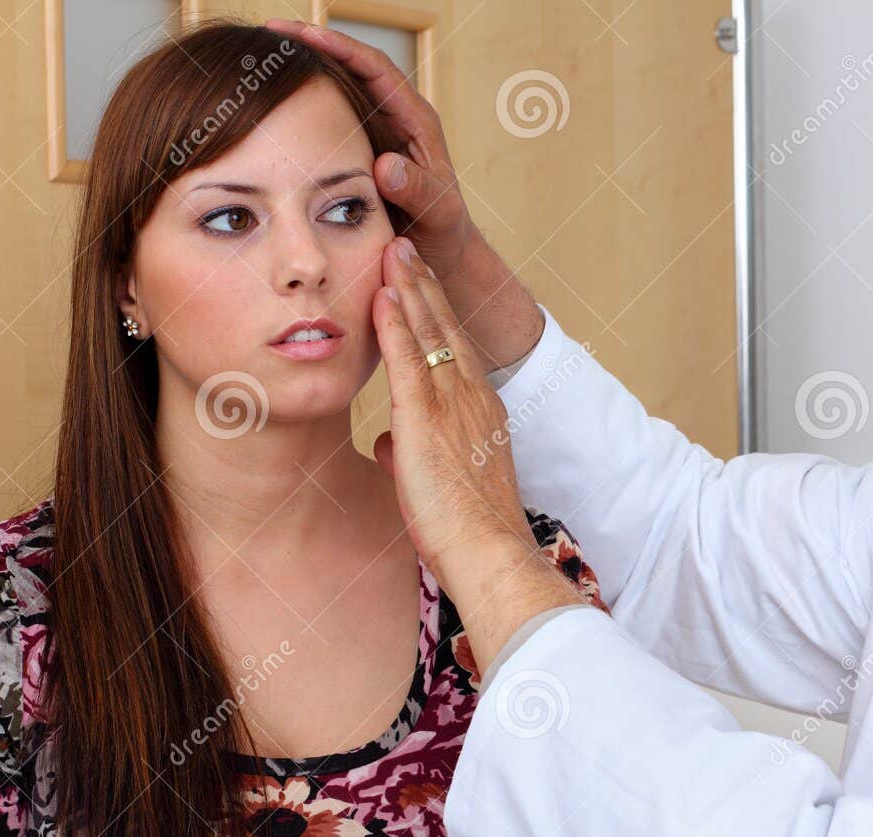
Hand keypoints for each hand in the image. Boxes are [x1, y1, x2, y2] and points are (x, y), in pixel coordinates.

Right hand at [264, 18, 543, 369]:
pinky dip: (304, 103)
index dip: (340, 47)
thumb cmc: (444, 229)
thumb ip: (416, 188)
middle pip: (350, 64)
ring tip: (262, 54)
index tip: (303, 34)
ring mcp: (376, 128)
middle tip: (268, 31)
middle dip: (311, 43)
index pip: (375, 68)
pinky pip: (330, 114)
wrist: (442, 248)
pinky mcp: (361, 144)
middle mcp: (394, 114)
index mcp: (414, 119)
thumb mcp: (436, 211)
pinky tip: (272, 102)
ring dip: (303, 68)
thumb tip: (386, 166)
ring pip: (336, 85)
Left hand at [371, 237, 580, 673]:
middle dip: (424, 284)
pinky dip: (396, 323)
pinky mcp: (428, 421)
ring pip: (429, 334)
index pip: (453, 351)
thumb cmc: (467, 535)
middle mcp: (472, 400)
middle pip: (445, 329)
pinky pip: (409, 360)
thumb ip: (410, 456)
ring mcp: (453, 407)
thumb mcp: (435, 485)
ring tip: (393, 247)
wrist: (490, 555)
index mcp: (479, 415)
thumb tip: (388, 446)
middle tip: (406, 244)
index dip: (435, 314)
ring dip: (410, 288)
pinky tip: (383, 294)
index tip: (419, 282)